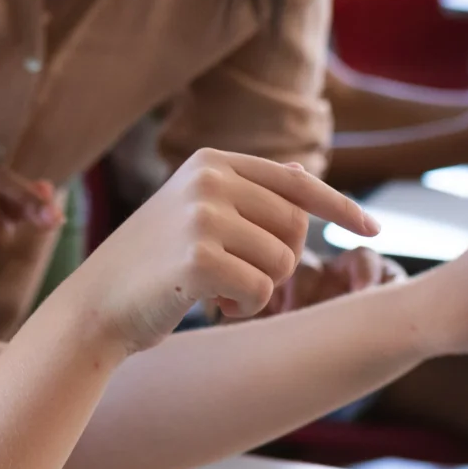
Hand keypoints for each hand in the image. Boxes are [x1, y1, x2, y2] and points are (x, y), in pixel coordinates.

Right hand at [58, 150, 375, 355]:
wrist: (93, 306)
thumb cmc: (150, 267)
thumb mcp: (193, 213)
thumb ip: (245, 193)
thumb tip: (303, 173)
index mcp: (210, 160)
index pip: (296, 182)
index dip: (341, 207)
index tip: (374, 229)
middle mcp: (208, 178)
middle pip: (296, 227)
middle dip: (280, 263)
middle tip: (239, 279)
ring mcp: (202, 214)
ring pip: (283, 261)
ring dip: (260, 290)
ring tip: (216, 292)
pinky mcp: (200, 256)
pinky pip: (262, 290)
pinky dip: (245, 307)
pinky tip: (209, 307)